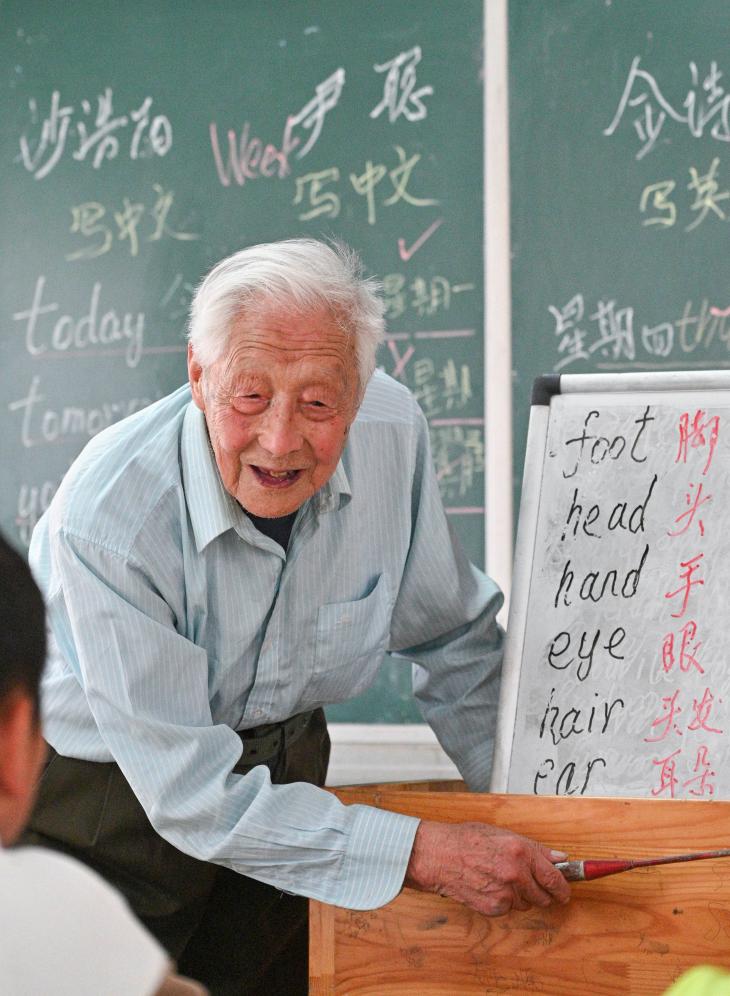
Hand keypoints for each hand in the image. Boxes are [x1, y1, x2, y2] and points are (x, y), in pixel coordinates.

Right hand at [404, 820, 570, 916]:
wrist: (439, 856)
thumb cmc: (466, 840)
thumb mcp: (502, 834)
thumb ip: (534, 848)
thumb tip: (559, 858)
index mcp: (521, 851)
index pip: (554, 877)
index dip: (563, 887)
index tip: (565, 892)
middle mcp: (516, 873)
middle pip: (544, 896)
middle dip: (540, 892)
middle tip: (528, 884)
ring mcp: (505, 893)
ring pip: (526, 903)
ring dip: (520, 896)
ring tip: (499, 879)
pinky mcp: (494, 908)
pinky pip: (508, 909)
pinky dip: (503, 901)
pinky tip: (488, 886)